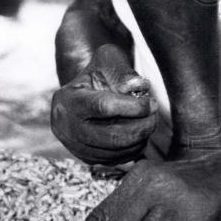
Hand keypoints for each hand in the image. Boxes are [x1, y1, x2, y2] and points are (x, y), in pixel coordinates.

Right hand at [51, 44, 157, 165]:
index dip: (132, 107)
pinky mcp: (85, 158)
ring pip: (115, 151)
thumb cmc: (98, 73)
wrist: (84, 91)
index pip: (103, 106)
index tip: (151, 103)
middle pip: (110, 136)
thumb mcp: (108, 60)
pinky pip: (115, 160)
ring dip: (140, 139)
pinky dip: (132, 150)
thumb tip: (140, 86)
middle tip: (155, 115)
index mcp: (67, 99)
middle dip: (140, 127)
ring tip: (149, 123)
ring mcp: (73, 146)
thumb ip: (123, 71)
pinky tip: (140, 135)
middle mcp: (65, 126)